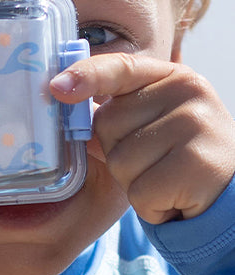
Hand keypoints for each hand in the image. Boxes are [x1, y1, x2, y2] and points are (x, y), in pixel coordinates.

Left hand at [50, 53, 234, 223]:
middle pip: (107, 124)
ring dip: (134, 183)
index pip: (120, 67)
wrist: (233, 199)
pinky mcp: (197, 165)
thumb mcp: (155, 125)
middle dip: (117, 154)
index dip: (86, 76)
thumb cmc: (181, 159)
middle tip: (156, 163)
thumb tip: (69, 103)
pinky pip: (139, 191)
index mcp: (174, 77)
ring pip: (119, 161)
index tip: (56, 87)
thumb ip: (118, 114)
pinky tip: (174, 199)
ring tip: (167, 180)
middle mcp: (188, 93)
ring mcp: (195, 126)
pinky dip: (150, 206)